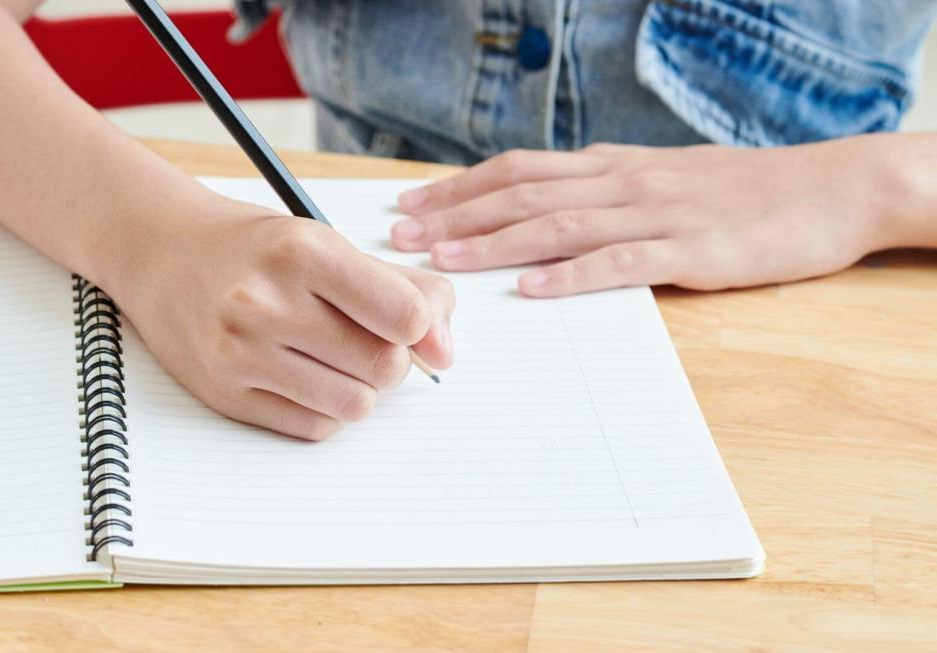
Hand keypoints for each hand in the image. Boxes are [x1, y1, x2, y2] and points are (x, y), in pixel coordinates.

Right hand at [110, 196, 454, 440]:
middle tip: (362, 339)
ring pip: (355, 406)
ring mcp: (240, 352)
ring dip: (359, 389)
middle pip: (385, 366)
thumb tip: (445, 352)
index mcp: (303, 251)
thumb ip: (403, 290)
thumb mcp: (329, 246)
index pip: (405, 315)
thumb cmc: (257, 250)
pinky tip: (302, 376)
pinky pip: (314, 428)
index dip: (416, 324)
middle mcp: (266, 302)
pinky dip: (324, 410)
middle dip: (389, 359)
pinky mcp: (224, 394)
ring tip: (333, 360)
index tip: (398, 317)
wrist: (162, 252)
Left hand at [391, 138, 917, 296]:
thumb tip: (541, 209)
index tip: (412, 208)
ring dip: (497, 242)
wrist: (829, 187)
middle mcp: (623, 181)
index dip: (460, 189)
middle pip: (523, 193)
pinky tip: (535, 288)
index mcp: (613, 166)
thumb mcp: (661, 178)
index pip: (519, 171)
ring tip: (446, 261)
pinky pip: (623, 262)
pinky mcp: (693, 250)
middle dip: (457, 215)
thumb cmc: (741, 191)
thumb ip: (604, 191)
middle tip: (404, 237)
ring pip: (560, 223)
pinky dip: (575, 274)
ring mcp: (657, 213)